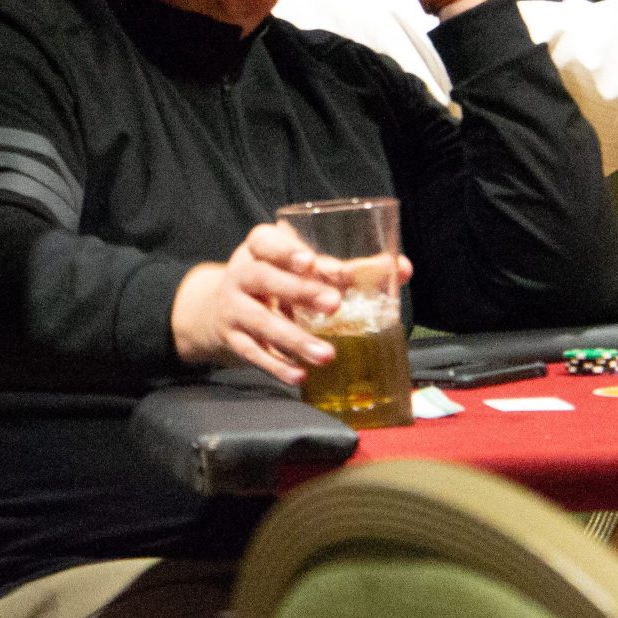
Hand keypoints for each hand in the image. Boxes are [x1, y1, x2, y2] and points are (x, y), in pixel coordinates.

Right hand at [170, 222, 413, 386]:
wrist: (216, 310)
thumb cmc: (273, 282)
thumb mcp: (295, 268)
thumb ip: (342, 269)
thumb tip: (401, 269)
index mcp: (258, 250)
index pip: (264, 241)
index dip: (285, 250)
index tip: (311, 261)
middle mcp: (241, 275)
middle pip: (263, 278)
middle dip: (299, 291)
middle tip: (334, 304)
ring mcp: (234, 309)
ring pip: (261, 321)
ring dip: (294, 339)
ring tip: (327, 355)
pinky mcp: (233, 339)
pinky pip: (253, 353)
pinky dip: (276, 366)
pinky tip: (300, 376)